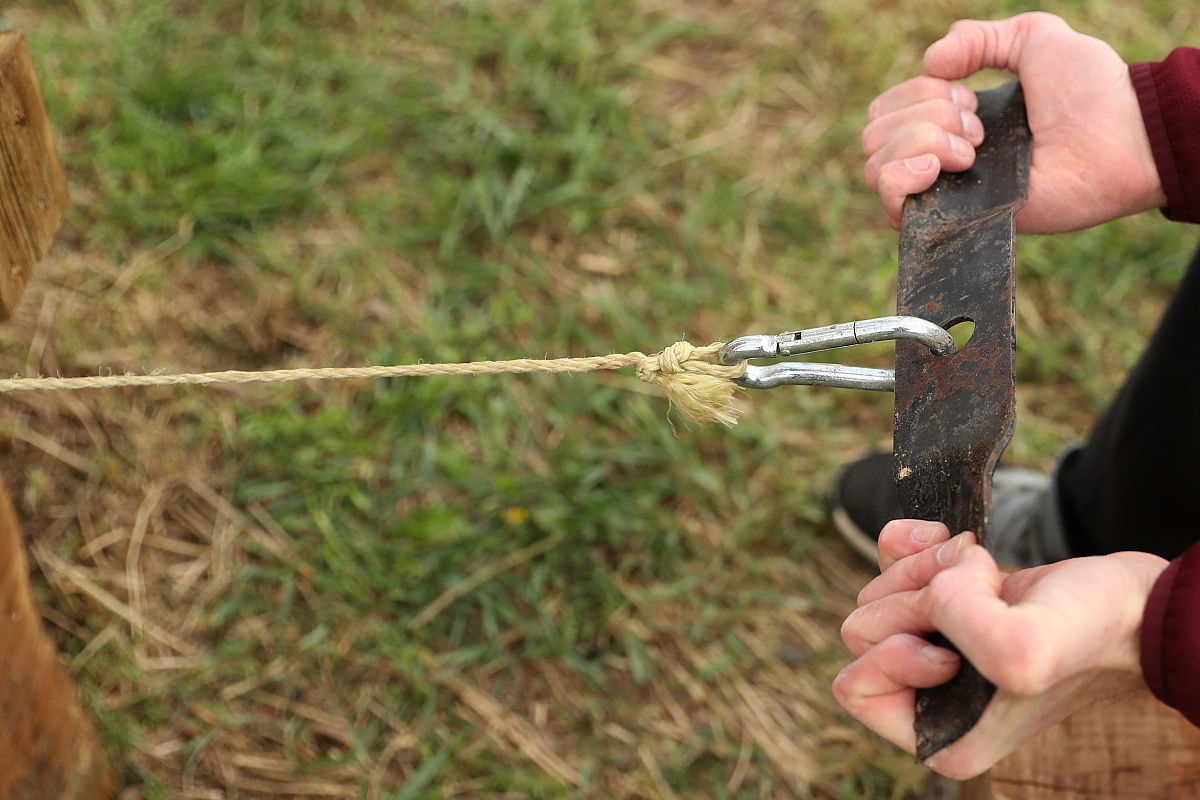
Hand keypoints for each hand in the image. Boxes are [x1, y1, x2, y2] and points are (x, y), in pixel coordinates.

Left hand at [832, 519, 1168, 779]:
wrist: (1130, 599)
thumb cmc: (1087, 631)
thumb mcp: (1028, 648)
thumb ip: (970, 632)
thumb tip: (931, 598)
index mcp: (938, 735)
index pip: (856, 684)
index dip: (899, 647)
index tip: (954, 643)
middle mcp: (928, 697)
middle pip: (861, 629)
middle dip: (914, 594)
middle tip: (975, 589)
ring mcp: (932, 645)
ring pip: (876, 591)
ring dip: (926, 565)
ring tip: (981, 568)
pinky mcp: (940, 602)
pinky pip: (888, 559)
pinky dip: (915, 540)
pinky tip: (955, 541)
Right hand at [862, 13, 1165, 232]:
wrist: (1120, 139)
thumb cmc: (1089, 92)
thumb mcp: (1033, 38)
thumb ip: (979, 37)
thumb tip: (930, 63)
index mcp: (948, 121)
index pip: (886, 109)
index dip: (919, 94)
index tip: (972, 98)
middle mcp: (938, 159)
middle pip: (873, 135)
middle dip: (923, 118)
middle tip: (979, 127)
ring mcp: (943, 193)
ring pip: (876, 165)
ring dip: (921, 144)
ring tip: (975, 150)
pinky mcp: (950, 223)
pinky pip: (889, 205)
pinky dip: (903, 176)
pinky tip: (942, 167)